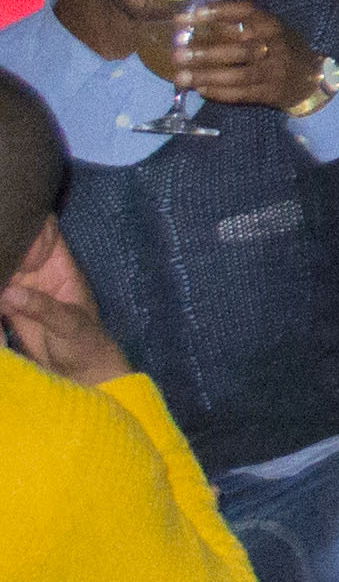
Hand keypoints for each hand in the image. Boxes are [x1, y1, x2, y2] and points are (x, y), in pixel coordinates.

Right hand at [2, 228, 128, 385]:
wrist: (81, 372)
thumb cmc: (86, 342)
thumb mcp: (69, 323)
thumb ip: (42, 307)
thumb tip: (11, 291)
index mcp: (61, 268)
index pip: (47, 234)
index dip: (31, 220)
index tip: (10, 209)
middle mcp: (39, 274)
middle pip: (17, 250)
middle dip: (3, 241)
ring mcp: (23, 291)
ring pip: (3, 270)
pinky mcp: (10, 309)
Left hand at [168, 0, 323, 112]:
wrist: (310, 77)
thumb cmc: (279, 48)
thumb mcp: (267, 31)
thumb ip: (237, 26)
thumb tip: (194, 21)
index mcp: (272, 25)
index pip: (246, 13)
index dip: (218, 12)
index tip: (191, 15)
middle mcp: (275, 46)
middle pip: (238, 49)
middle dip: (205, 52)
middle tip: (177, 54)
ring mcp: (274, 71)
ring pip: (238, 75)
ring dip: (207, 76)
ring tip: (181, 77)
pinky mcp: (270, 92)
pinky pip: (242, 94)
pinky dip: (219, 92)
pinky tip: (201, 89)